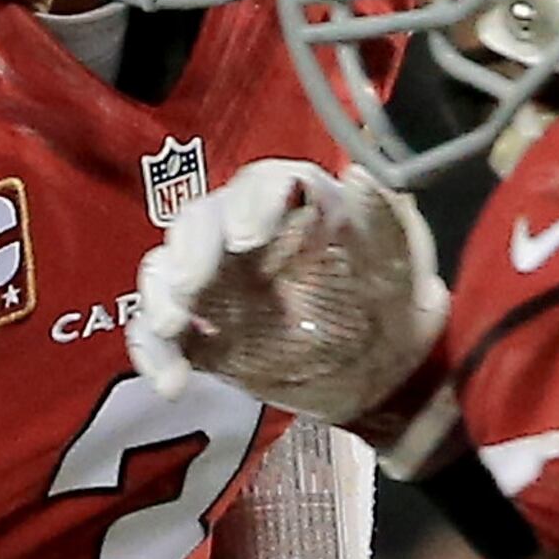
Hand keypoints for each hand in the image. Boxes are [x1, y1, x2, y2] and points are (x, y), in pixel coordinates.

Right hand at [131, 161, 447, 448]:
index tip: (247, 236)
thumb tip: (357, 175)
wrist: (388, 369)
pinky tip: (172, 383)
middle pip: (200, 221)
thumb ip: (383, 212)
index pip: (260, 184)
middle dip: (191, 248)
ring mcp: (218, 285)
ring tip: (173, 327)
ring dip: (160, 296)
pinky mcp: (202, 333)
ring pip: (167, 272)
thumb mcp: (402, 251)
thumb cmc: (395, 298)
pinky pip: (160, 334)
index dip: (249, 202)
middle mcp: (246, 236)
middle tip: (191, 284)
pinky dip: (156, 353)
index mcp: (294, 206)